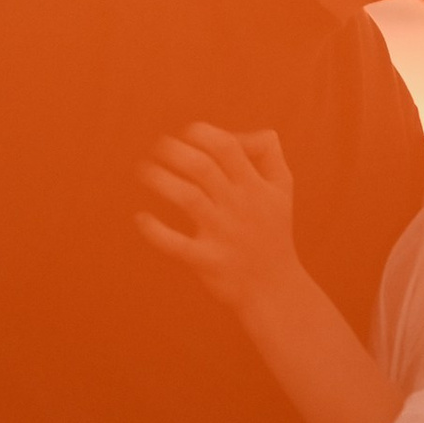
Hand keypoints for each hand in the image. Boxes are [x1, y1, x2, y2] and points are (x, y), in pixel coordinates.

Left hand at [136, 124, 298, 313]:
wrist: (276, 290)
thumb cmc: (272, 233)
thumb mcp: (282, 188)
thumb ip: (267, 152)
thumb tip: (237, 132)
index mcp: (254, 187)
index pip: (225, 146)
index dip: (201, 133)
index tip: (185, 136)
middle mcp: (238, 206)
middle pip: (202, 167)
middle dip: (174, 151)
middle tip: (157, 148)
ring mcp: (222, 234)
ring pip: (187, 198)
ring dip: (160, 180)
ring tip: (144, 171)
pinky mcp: (207, 261)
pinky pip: (176, 244)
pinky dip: (155, 231)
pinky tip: (141, 218)